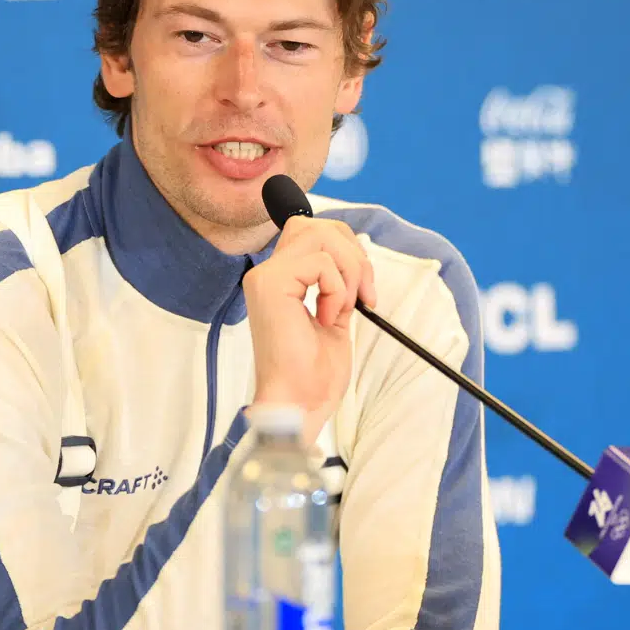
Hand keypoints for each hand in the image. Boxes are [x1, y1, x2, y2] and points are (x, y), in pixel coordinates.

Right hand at [244, 217, 375, 445]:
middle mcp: (266, 274)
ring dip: (348, 271)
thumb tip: (355, 256)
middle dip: (352, 253)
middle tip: (363, 295)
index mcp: (279, 281)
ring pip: (320, 235)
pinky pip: (320, 262)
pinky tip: (327, 317)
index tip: (363, 293)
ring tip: (342, 307)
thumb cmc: (313, 374)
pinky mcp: (271, 284)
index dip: (347, 251)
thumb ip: (335, 284)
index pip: (312, 233)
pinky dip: (337, 288)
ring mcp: (265, 277)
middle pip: (316, 225)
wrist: (300, 404)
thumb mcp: (333, 315)